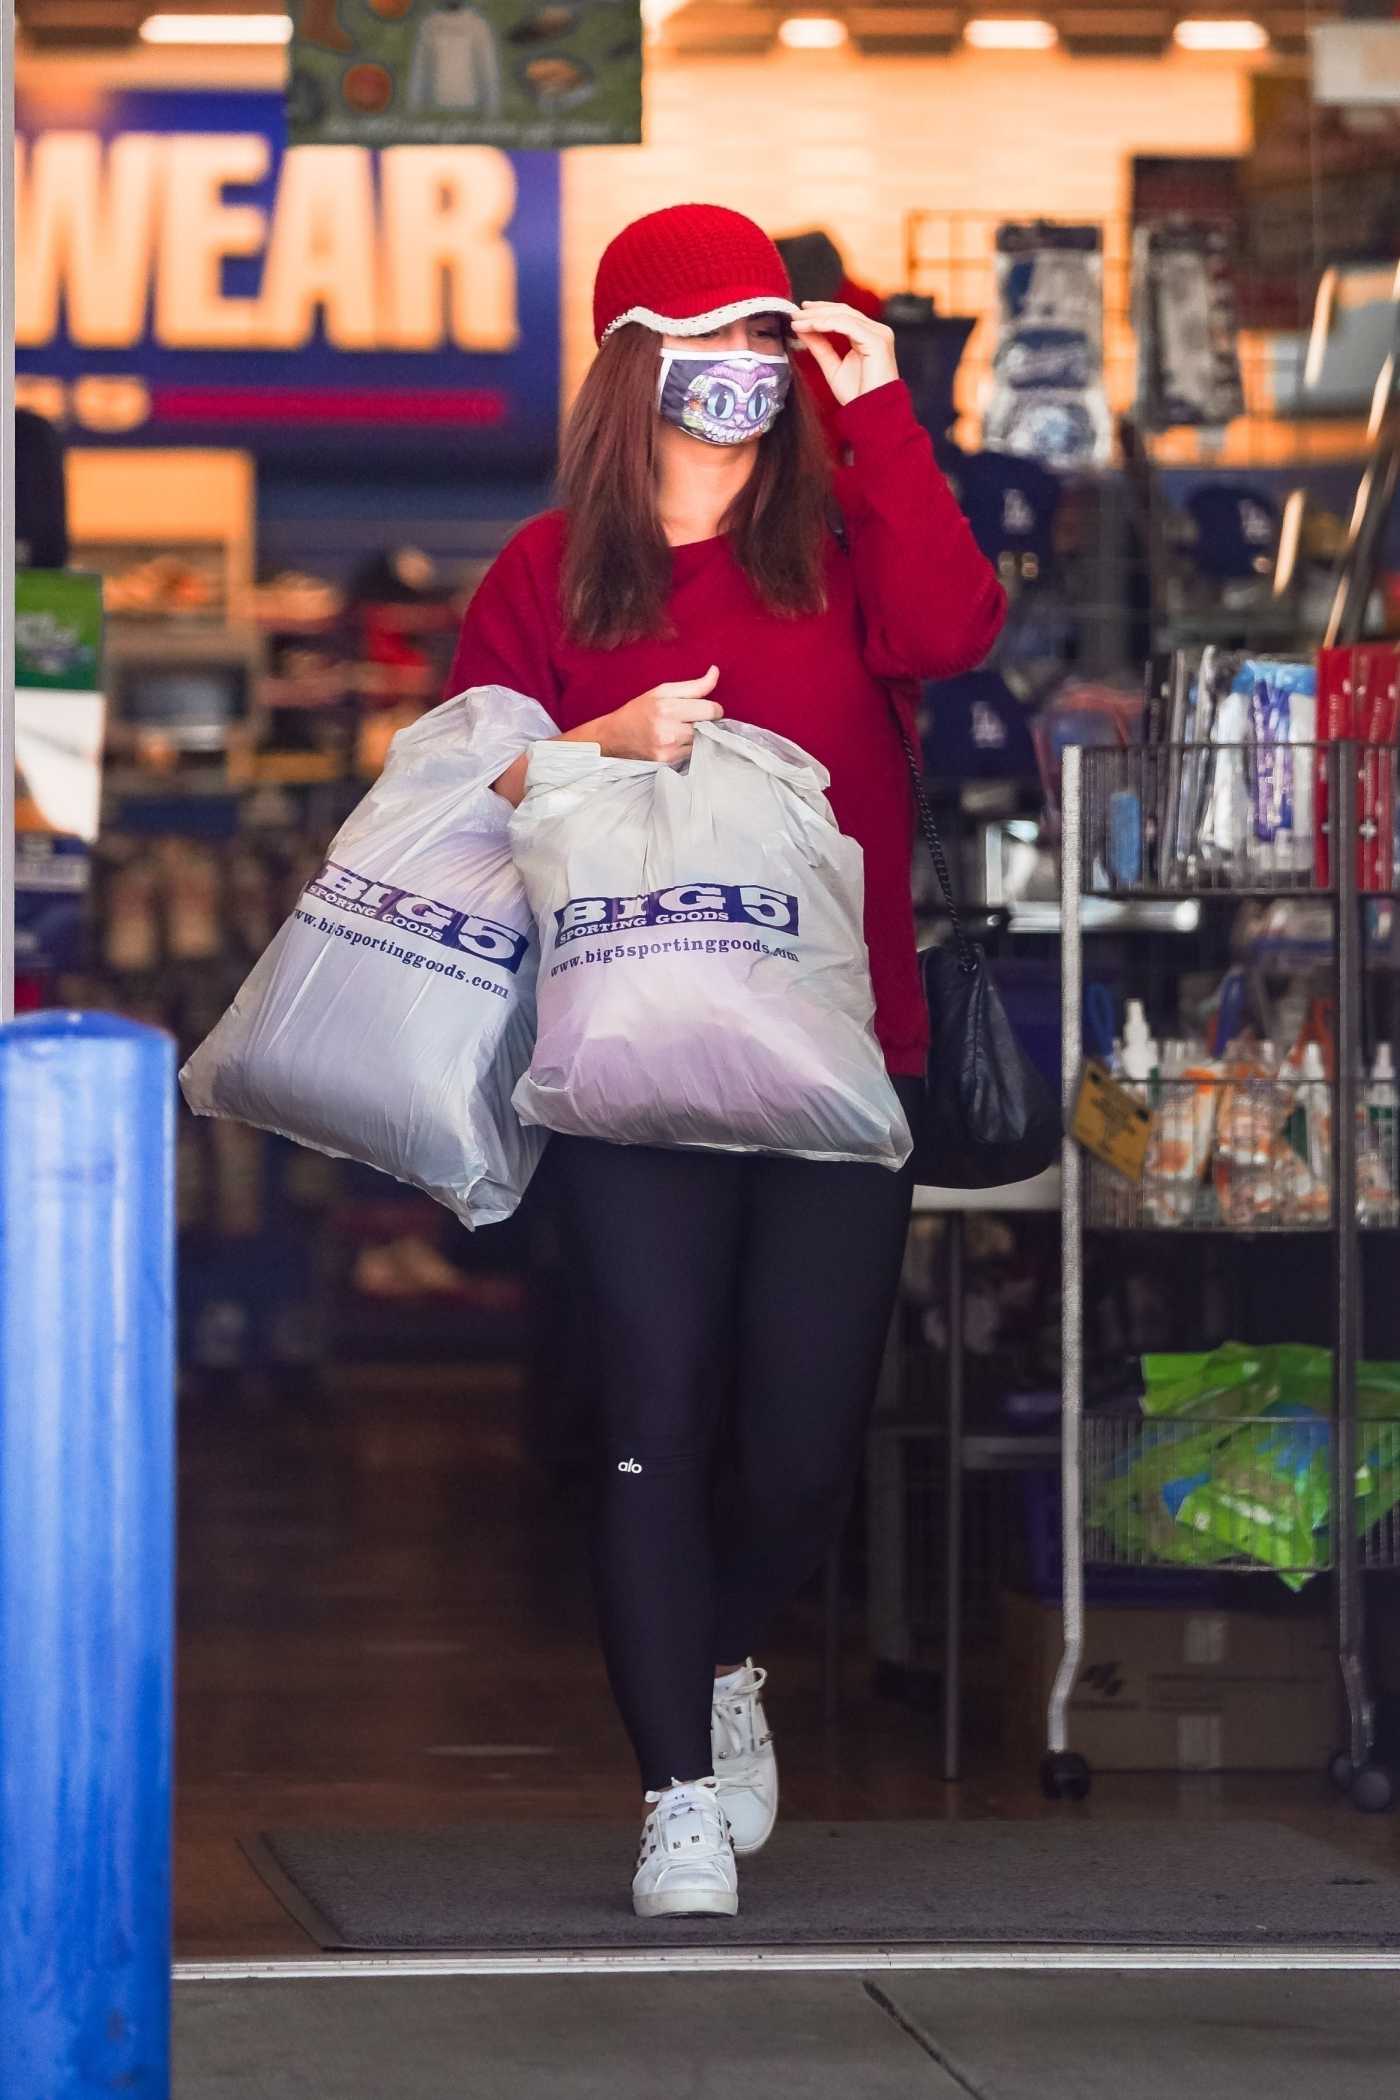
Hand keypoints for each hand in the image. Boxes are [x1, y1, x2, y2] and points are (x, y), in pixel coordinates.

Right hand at [600, 666, 722, 762]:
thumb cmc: (639, 710)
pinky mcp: (668, 762)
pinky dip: (690, 746)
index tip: (703, 708)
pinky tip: (677, 741)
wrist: (615, 737)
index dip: (712, 708)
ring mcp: (669, 749)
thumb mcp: (663, 691)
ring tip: (682, 729)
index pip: (711, 710)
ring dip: (699, 735)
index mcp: (668, 708)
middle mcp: (669, 731)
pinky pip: (693, 753)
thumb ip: (693, 685)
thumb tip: (715, 672)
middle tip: (690, 719)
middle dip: (705, 721)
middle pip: (709, 726)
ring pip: (703, 741)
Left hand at [789, 301, 898, 405]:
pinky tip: (811, 326)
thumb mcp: (832, 367)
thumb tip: (803, 329)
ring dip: (817, 317)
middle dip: (816, 310)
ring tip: (798, 320)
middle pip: (843, 311)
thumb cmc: (858, 396)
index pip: (843, 315)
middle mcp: (877, 331)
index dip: (821, 311)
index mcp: (869, 336)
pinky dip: (826, 324)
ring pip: (843, 315)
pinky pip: (847, 325)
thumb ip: (820, 346)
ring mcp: (879, 334)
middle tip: (795, 313)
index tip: (800, 313)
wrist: (872, 415)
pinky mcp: (877, 341)